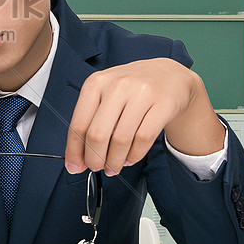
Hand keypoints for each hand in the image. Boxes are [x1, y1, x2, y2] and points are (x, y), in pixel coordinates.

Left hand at [64, 58, 223, 175]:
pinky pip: (143, 139)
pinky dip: (134, 155)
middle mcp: (117, 85)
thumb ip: (90, 122)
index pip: (78, 124)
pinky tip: (130, 158)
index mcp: (96, 82)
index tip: (74, 166)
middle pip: (97, 134)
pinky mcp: (162, 104)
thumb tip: (77, 158)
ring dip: (114, 161)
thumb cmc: (132, 88)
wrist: (169, 76)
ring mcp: (141, 93)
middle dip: (94, 159)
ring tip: (113, 167)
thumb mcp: (106, 95)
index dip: (74, 151)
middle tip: (96, 167)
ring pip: (120, 140)